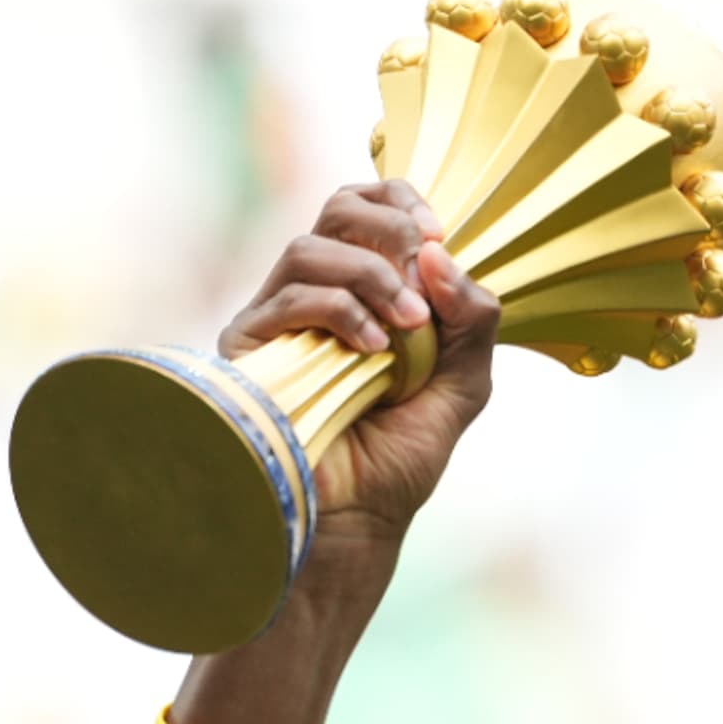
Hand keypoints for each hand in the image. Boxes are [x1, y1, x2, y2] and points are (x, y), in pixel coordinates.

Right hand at [216, 180, 501, 586]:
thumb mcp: (465, 383)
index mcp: (365, 289)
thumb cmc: (402, 457)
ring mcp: (279, 319)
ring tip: (407, 325)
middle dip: (388, 225)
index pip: (367, 208)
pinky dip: (341, 311)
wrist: (358, 520)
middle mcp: (317, 294)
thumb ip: (472, 319)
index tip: (437, 235)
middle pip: (336, 209)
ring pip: (308, 248)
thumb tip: (438, 253)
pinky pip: (289, 299)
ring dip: (370, 275)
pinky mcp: (250, 348)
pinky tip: (374, 351)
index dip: (401, 203)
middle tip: (422, 260)